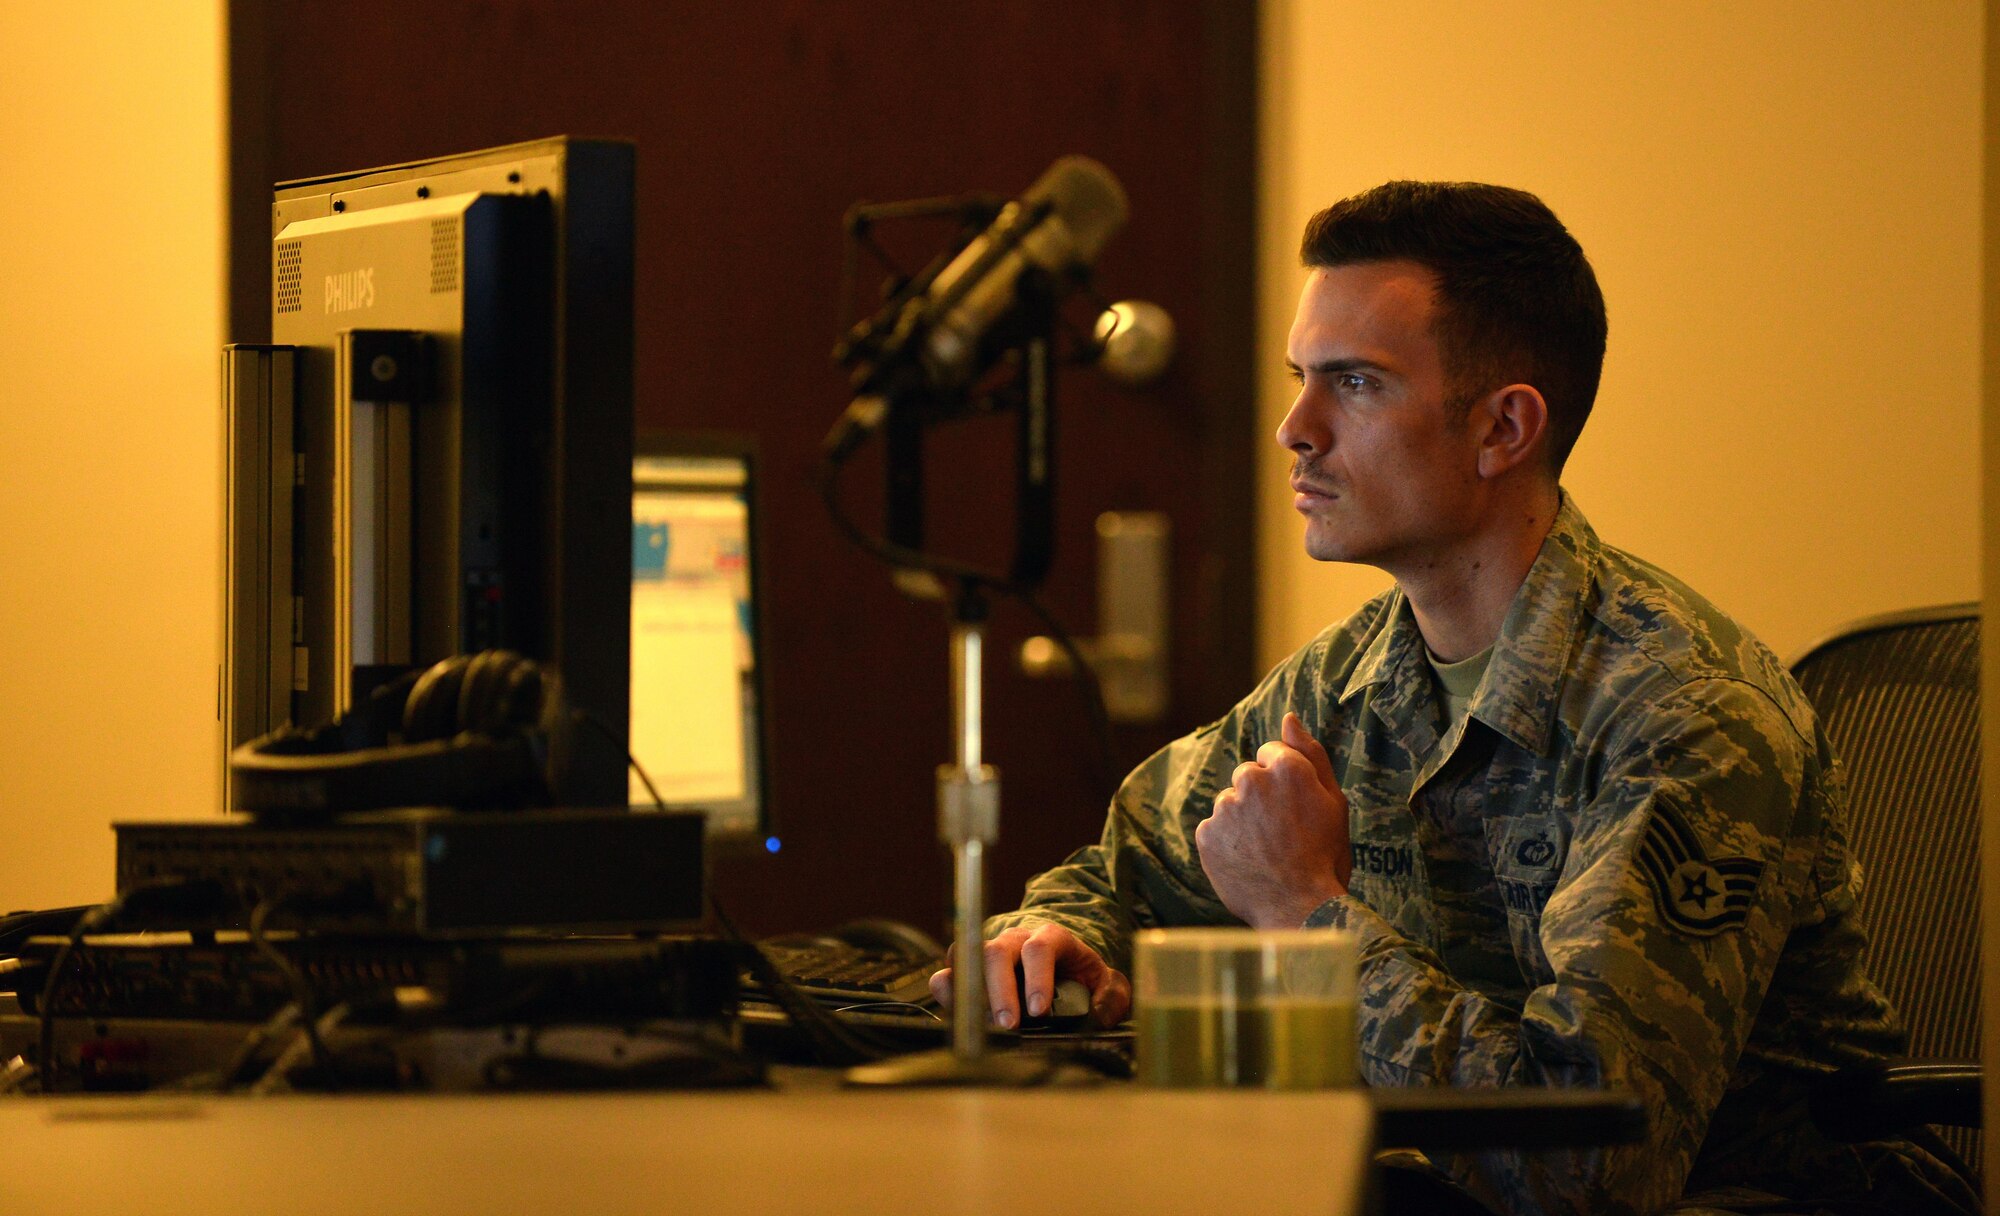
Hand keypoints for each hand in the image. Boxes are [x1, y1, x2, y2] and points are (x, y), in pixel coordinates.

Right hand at [929, 920, 1130, 1029]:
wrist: (1062, 967)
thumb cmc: (1083, 977)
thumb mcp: (1107, 983)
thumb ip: (1111, 996)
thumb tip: (1098, 1012)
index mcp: (1052, 938)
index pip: (1040, 948)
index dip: (1037, 978)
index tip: (1038, 1012)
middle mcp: (1016, 939)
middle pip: (997, 951)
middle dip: (1000, 991)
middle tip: (1008, 1026)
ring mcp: (989, 951)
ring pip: (966, 957)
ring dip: (971, 993)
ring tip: (981, 1026)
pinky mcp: (970, 970)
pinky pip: (948, 975)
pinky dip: (949, 996)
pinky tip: (962, 1019)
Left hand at [1196, 712, 1351, 926]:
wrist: (1300, 909)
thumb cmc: (1325, 856)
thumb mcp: (1333, 801)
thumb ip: (1310, 753)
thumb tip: (1289, 717)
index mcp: (1286, 768)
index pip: (1270, 754)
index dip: (1283, 782)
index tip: (1292, 807)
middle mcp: (1251, 781)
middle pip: (1247, 777)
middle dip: (1258, 797)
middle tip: (1280, 833)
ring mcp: (1225, 808)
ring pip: (1229, 803)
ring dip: (1241, 820)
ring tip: (1265, 851)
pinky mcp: (1206, 834)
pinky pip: (1213, 829)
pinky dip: (1225, 843)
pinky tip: (1247, 861)